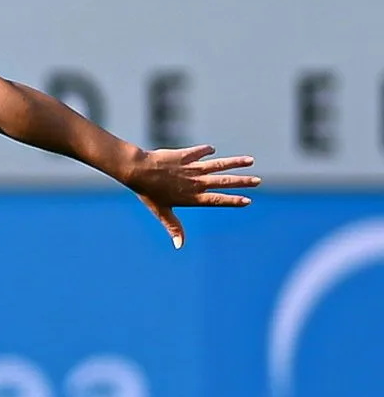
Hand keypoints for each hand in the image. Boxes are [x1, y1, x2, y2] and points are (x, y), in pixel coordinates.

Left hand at [118, 145, 259, 247]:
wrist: (138, 171)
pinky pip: (198, 152)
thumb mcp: (162, 212)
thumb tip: (180, 246)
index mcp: (192, 197)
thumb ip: (174, 227)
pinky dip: (205, 150)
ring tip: (250, 160)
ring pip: (218, 165)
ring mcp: (191, 168)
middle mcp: (195, 182)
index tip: (248, 200)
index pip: (217, 199)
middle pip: (223, 181)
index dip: (232, 200)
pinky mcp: (184, 156)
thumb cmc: (148, 193)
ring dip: (234, 162)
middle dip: (242, 181)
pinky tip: (212, 150)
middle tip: (258, 181)